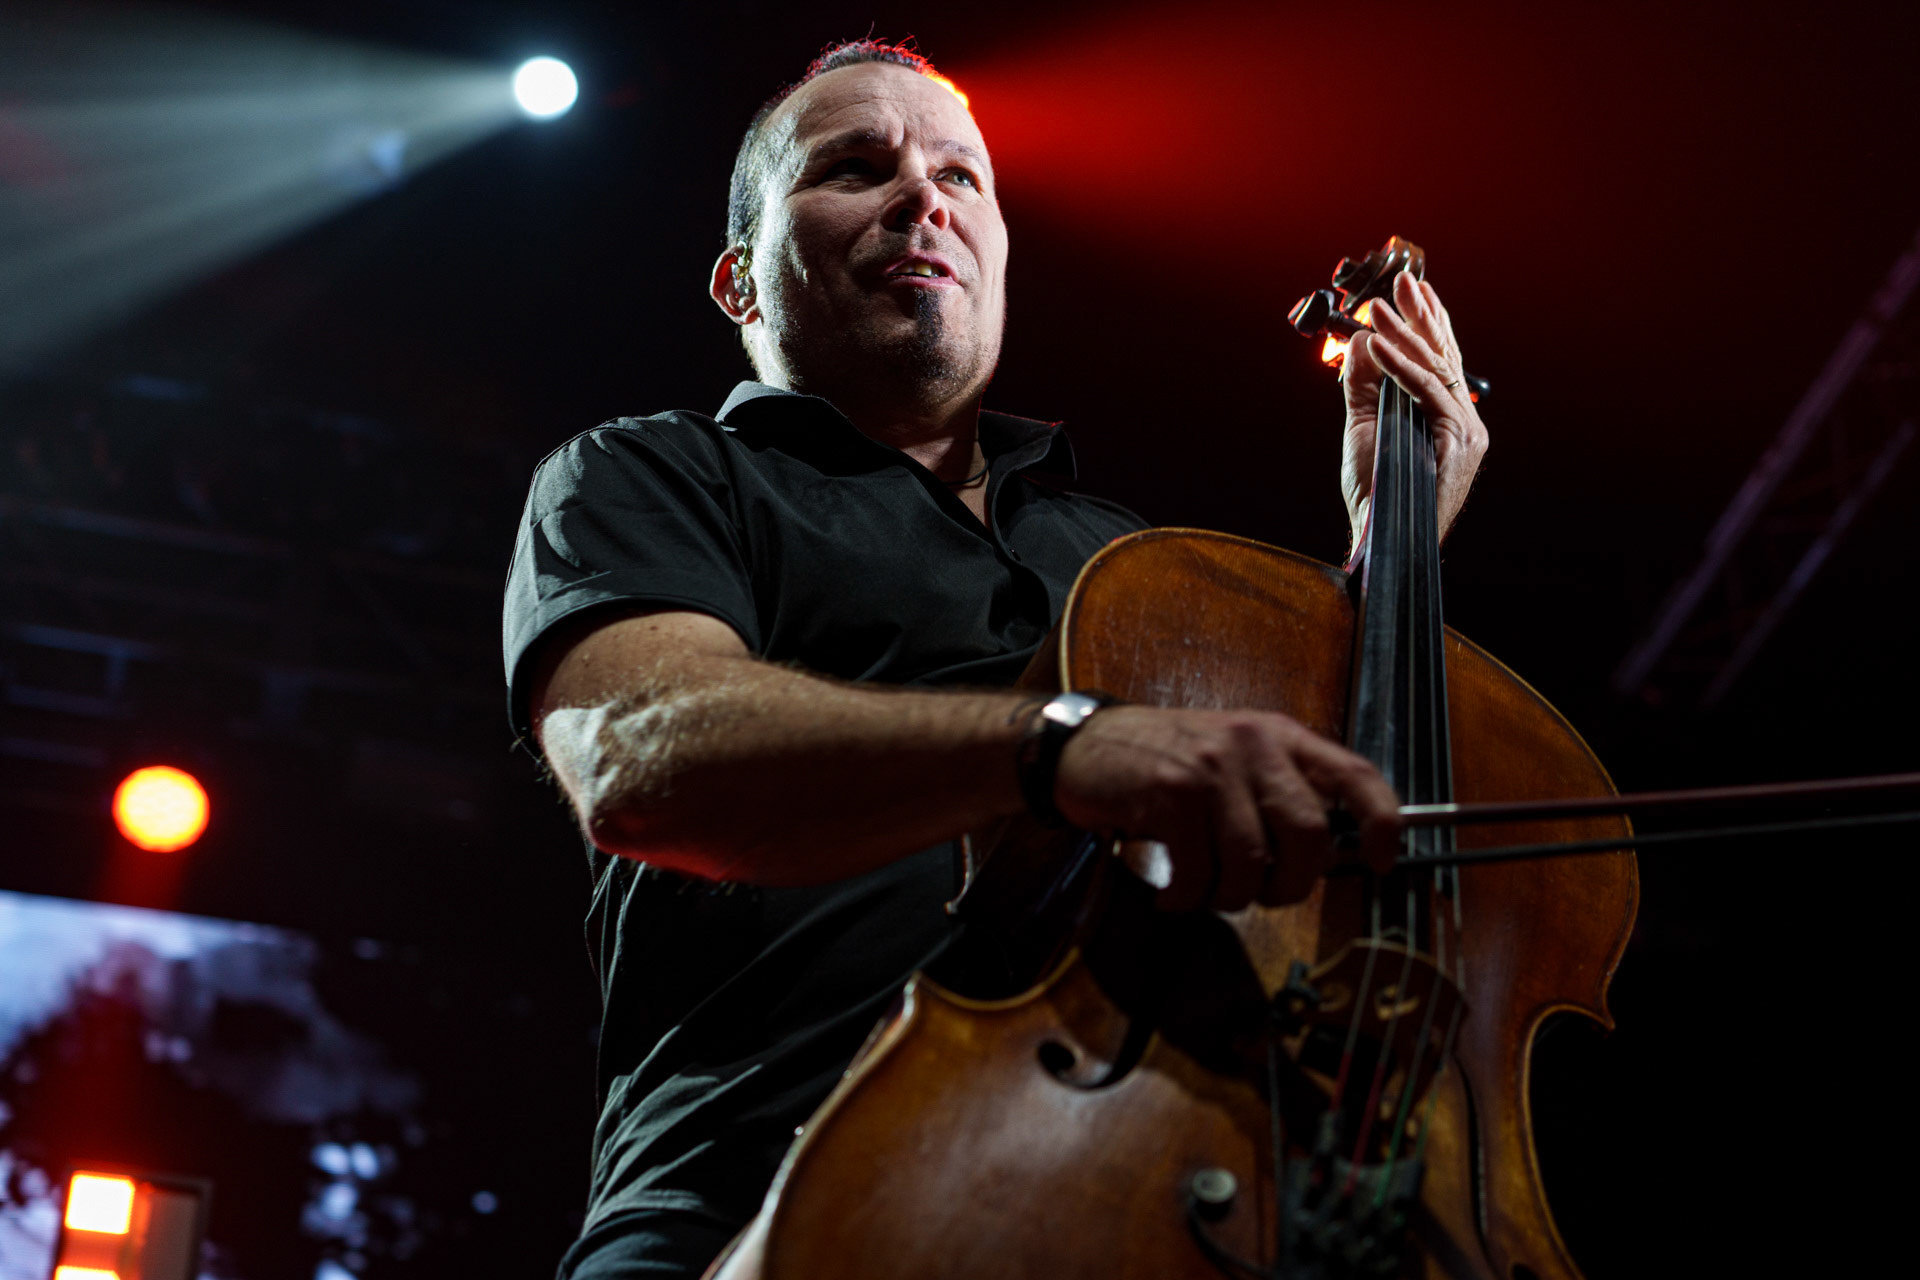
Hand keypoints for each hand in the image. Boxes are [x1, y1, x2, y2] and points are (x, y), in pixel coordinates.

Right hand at [1051, 706, 1401, 911]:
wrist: (1085, 745)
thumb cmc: (1166, 759)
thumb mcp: (1236, 760)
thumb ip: (1282, 795)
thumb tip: (1329, 857)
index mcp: (1281, 736)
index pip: (1356, 775)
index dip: (1382, 824)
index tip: (1383, 861)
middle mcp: (1253, 745)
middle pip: (1309, 836)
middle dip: (1292, 885)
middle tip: (1265, 896)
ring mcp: (1212, 769)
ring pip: (1253, 863)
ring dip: (1231, 896)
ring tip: (1206, 891)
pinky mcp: (1171, 795)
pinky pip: (1200, 873)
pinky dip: (1188, 898)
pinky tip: (1172, 892)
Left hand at [1340, 270, 1489, 550]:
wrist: (1380, 535)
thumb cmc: (1374, 489)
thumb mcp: (1364, 425)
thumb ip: (1364, 385)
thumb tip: (1359, 341)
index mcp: (1447, 417)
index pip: (1438, 360)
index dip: (1427, 323)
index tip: (1413, 290)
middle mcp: (1464, 421)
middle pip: (1442, 356)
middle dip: (1422, 315)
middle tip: (1403, 279)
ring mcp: (1467, 430)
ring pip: (1434, 369)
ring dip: (1405, 333)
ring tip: (1381, 306)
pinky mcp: (1460, 441)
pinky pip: (1426, 392)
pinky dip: (1400, 366)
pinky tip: (1380, 344)